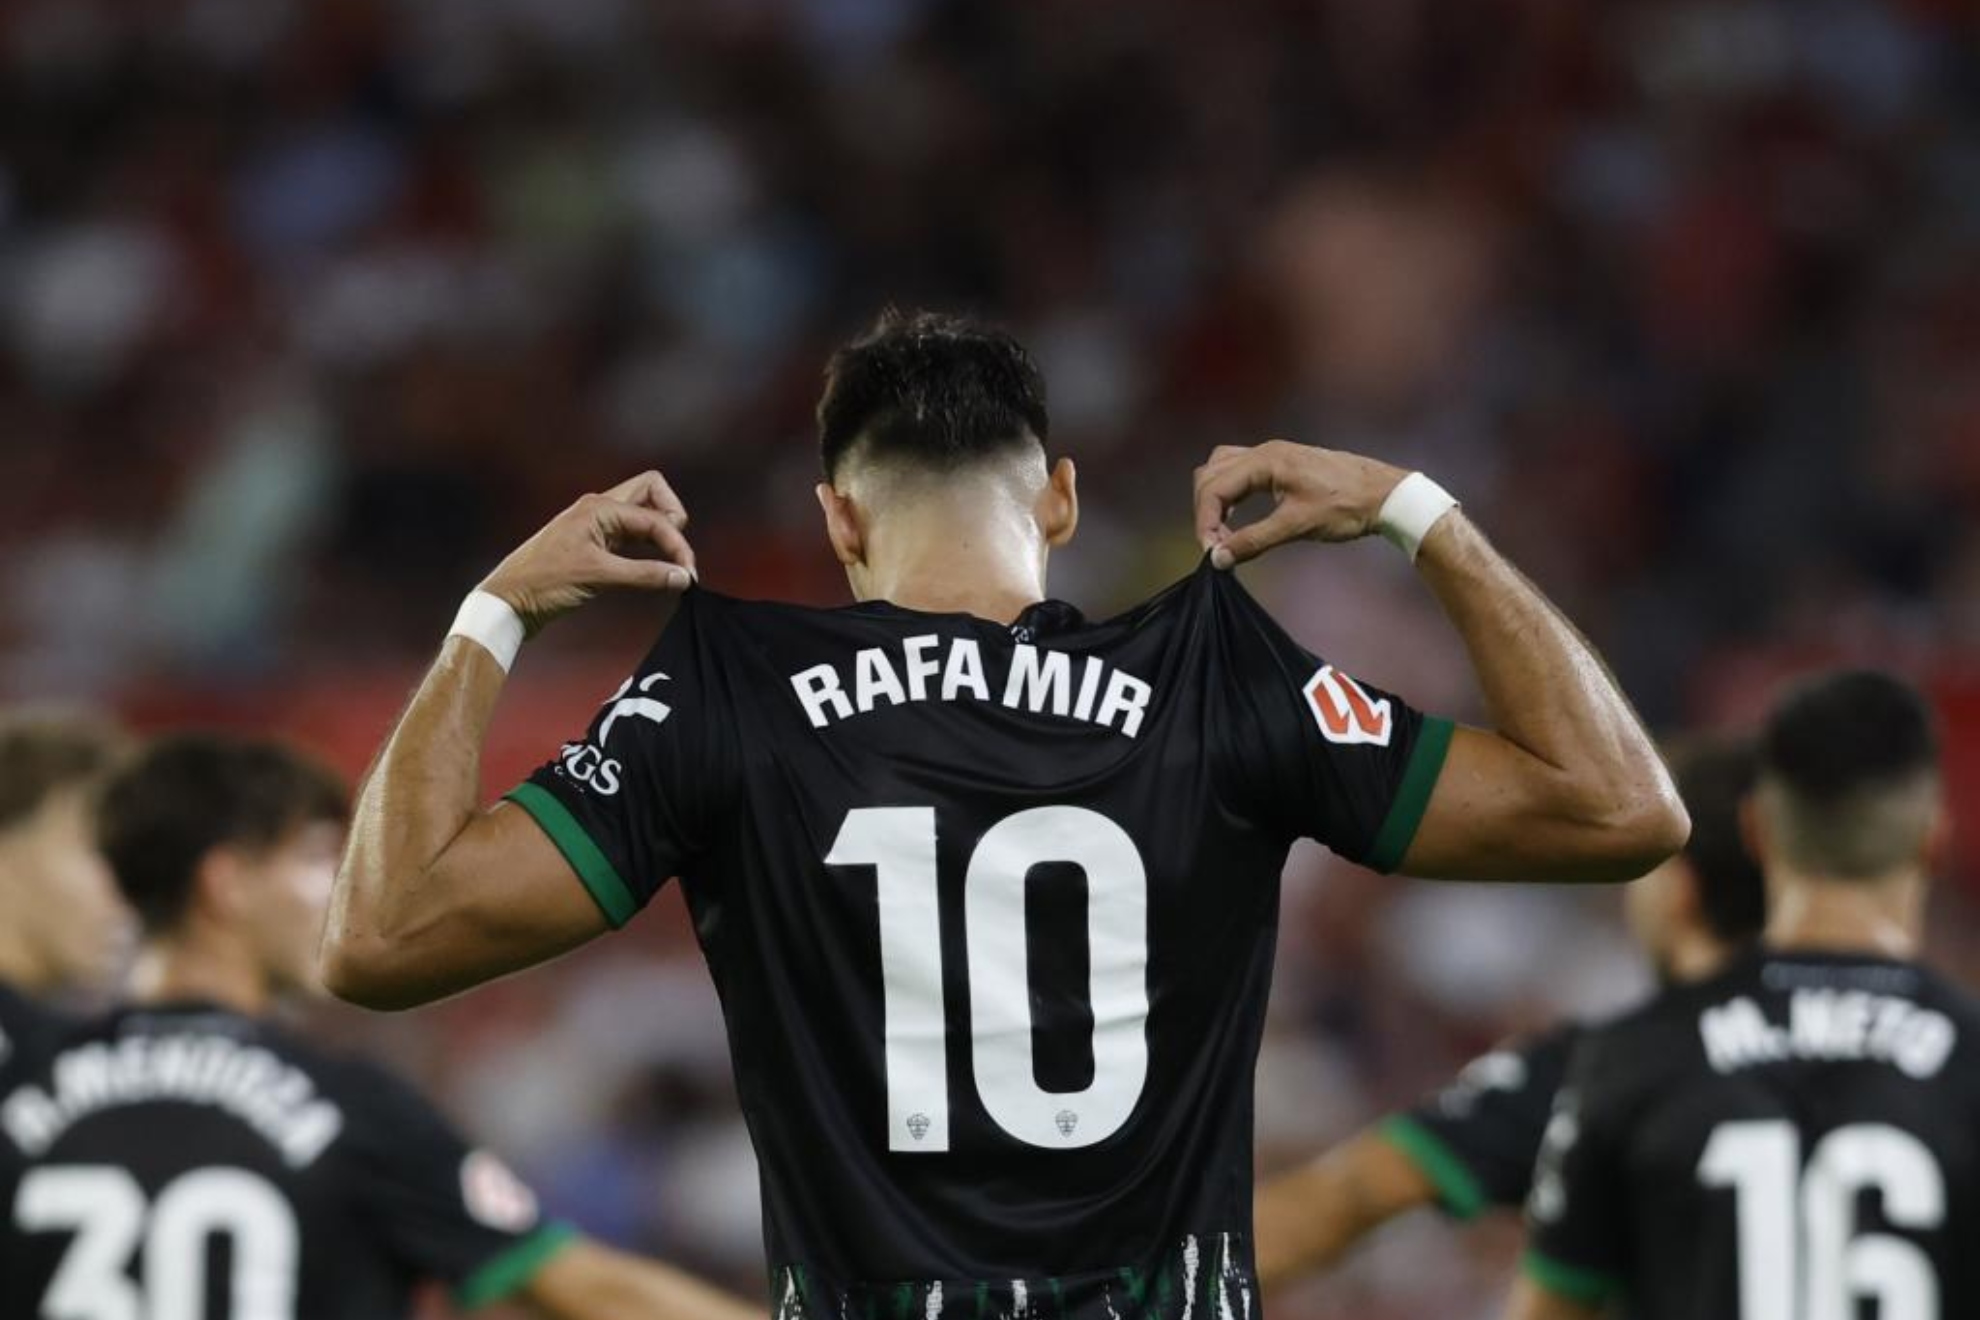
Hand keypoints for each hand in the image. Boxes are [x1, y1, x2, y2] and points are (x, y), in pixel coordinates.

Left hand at [479, 471, 696, 633]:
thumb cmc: (544, 582)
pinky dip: (648, 549)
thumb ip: (645, 575)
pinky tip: (653, 570)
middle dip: (672, 520)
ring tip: (670, 565)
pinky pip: (632, 536)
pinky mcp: (596, 545)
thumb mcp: (598, 576)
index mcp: (599, 508)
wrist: (509, 601)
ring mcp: (598, 526)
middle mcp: (600, 510)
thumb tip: (682, 577)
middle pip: (652, 493)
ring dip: (661, 534)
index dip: (677, 545)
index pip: (656, 518)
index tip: (686, 575)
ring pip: (644, 514)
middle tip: (676, 553)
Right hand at [1193, 441, 1409, 567]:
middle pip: (1211, 474)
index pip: (1214, 488)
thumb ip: (1254, 541)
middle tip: (1218, 545)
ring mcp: (1273, 455)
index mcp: (1266, 461)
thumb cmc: (1345, 508)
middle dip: (1206, 510)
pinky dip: (1230, 492)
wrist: (1386, 495)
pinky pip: (1240, 471)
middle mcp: (1265, 452)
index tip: (1212, 553)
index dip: (1205, 522)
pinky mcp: (1282, 464)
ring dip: (1215, 498)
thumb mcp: (1297, 526)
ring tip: (1223, 531)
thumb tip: (1219, 558)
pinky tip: (1238, 516)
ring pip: (1223, 468)